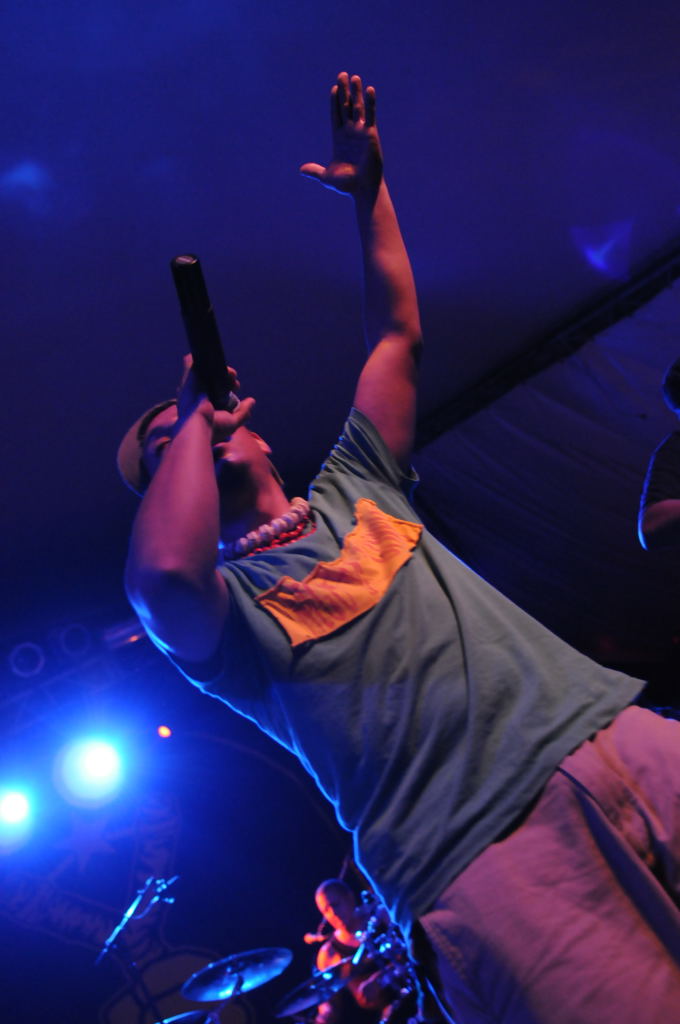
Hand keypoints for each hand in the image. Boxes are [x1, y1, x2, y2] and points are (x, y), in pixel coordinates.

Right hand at [176, 354, 255, 438]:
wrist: (197, 427)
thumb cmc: (213, 428)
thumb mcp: (232, 422)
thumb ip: (242, 412)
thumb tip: (252, 401)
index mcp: (204, 406)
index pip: (216, 391)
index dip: (228, 387)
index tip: (236, 388)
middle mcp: (197, 394)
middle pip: (213, 380)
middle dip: (227, 378)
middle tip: (235, 384)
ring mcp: (192, 385)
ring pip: (207, 370)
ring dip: (222, 370)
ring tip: (232, 375)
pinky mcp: (189, 377)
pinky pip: (194, 362)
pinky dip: (205, 359)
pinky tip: (222, 367)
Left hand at [300, 72, 382, 195]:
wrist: (362, 189)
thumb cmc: (346, 185)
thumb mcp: (326, 177)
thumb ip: (315, 170)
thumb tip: (301, 170)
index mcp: (338, 139)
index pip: (336, 115)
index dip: (335, 102)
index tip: (334, 88)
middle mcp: (350, 132)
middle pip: (346, 107)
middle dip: (345, 91)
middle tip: (342, 75)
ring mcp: (361, 132)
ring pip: (358, 108)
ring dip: (356, 92)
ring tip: (355, 77)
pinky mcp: (371, 134)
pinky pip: (371, 115)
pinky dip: (370, 103)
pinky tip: (369, 90)